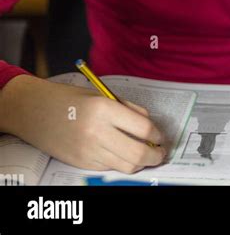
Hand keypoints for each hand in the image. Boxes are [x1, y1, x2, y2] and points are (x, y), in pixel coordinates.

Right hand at [1, 75, 166, 172]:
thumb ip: (127, 108)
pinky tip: (124, 155)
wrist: (35, 111)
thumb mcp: (101, 95)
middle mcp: (97, 132)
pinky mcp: (82, 163)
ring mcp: (89, 151)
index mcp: (104, 109)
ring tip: (147, 156)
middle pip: (138, 153)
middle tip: (160, 152)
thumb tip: (149, 124)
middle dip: (155, 155)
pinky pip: (110, 168)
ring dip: (141, 163)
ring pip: (126, 166)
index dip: (157, 134)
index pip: (143, 128)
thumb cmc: (69, 99)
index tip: (160, 135)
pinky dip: (121, 164)